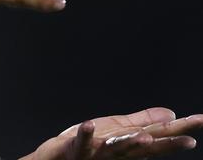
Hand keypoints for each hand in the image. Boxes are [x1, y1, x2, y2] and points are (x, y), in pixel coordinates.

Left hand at [22, 107, 202, 159]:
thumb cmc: (92, 147)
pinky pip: (81, 143)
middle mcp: (119, 153)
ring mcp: (98, 154)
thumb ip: (144, 123)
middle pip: (145, 146)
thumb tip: (171, 114)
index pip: (160, 137)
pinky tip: (88, 124)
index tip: (201, 122)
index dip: (180, 131)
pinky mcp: (77, 150)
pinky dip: (85, 135)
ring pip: (118, 150)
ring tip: (145, 138)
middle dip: (166, 143)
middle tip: (188, 140)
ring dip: (132, 144)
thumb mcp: (120, 131)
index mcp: (130, 145)